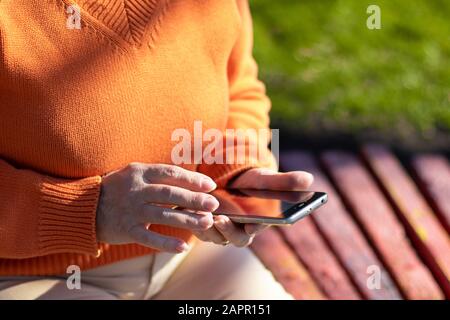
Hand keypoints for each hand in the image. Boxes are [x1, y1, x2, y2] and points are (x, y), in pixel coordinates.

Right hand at [96, 163, 218, 252]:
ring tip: (206, 222)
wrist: (84, 206)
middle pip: (170, 193)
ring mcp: (131, 211)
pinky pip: (149, 238)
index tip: (210, 185)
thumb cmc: (117, 188)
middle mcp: (136, 190)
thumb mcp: (134, 174)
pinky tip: (183, 246)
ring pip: (164, 215)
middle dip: (195, 199)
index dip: (192, 179)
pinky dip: (166, 243)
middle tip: (214, 204)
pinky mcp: (127, 230)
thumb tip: (189, 180)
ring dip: (187, 219)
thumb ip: (157, 175)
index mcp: (140, 172)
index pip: (171, 173)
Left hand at [192, 167, 313, 246]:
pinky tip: (193, 211)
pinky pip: (201, 231)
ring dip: (211, 229)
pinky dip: (197, 224)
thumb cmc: (250, 180)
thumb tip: (309, 179)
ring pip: (217, 237)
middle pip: (238, 239)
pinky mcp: (207, 227)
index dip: (256, 227)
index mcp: (259, 221)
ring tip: (205, 215)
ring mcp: (223, 230)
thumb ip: (284, 181)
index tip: (253, 223)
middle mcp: (241, 230)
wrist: (227, 178)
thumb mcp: (264, 178)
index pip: (259, 229)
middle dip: (229, 231)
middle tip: (221, 218)